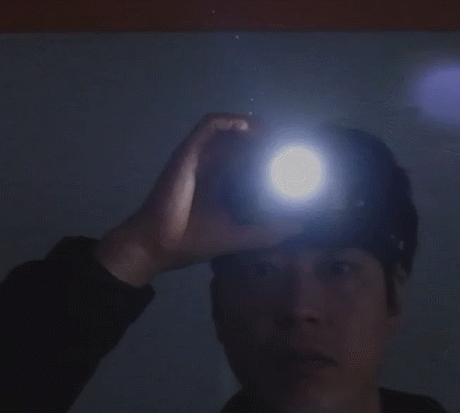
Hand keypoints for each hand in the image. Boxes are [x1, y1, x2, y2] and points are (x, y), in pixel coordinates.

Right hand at [92, 113, 303, 286]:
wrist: (160, 245)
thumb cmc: (193, 241)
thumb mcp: (239, 236)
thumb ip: (268, 232)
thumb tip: (299, 226)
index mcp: (221, 184)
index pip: (248, 160)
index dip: (268, 153)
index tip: (291, 156)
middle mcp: (211, 167)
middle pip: (241, 141)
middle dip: (266, 138)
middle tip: (289, 142)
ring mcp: (199, 157)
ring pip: (228, 129)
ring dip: (252, 126)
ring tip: (275, 134)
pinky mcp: (188, 152)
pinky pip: (209, 126)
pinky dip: (230, 121)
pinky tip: (251, 128)